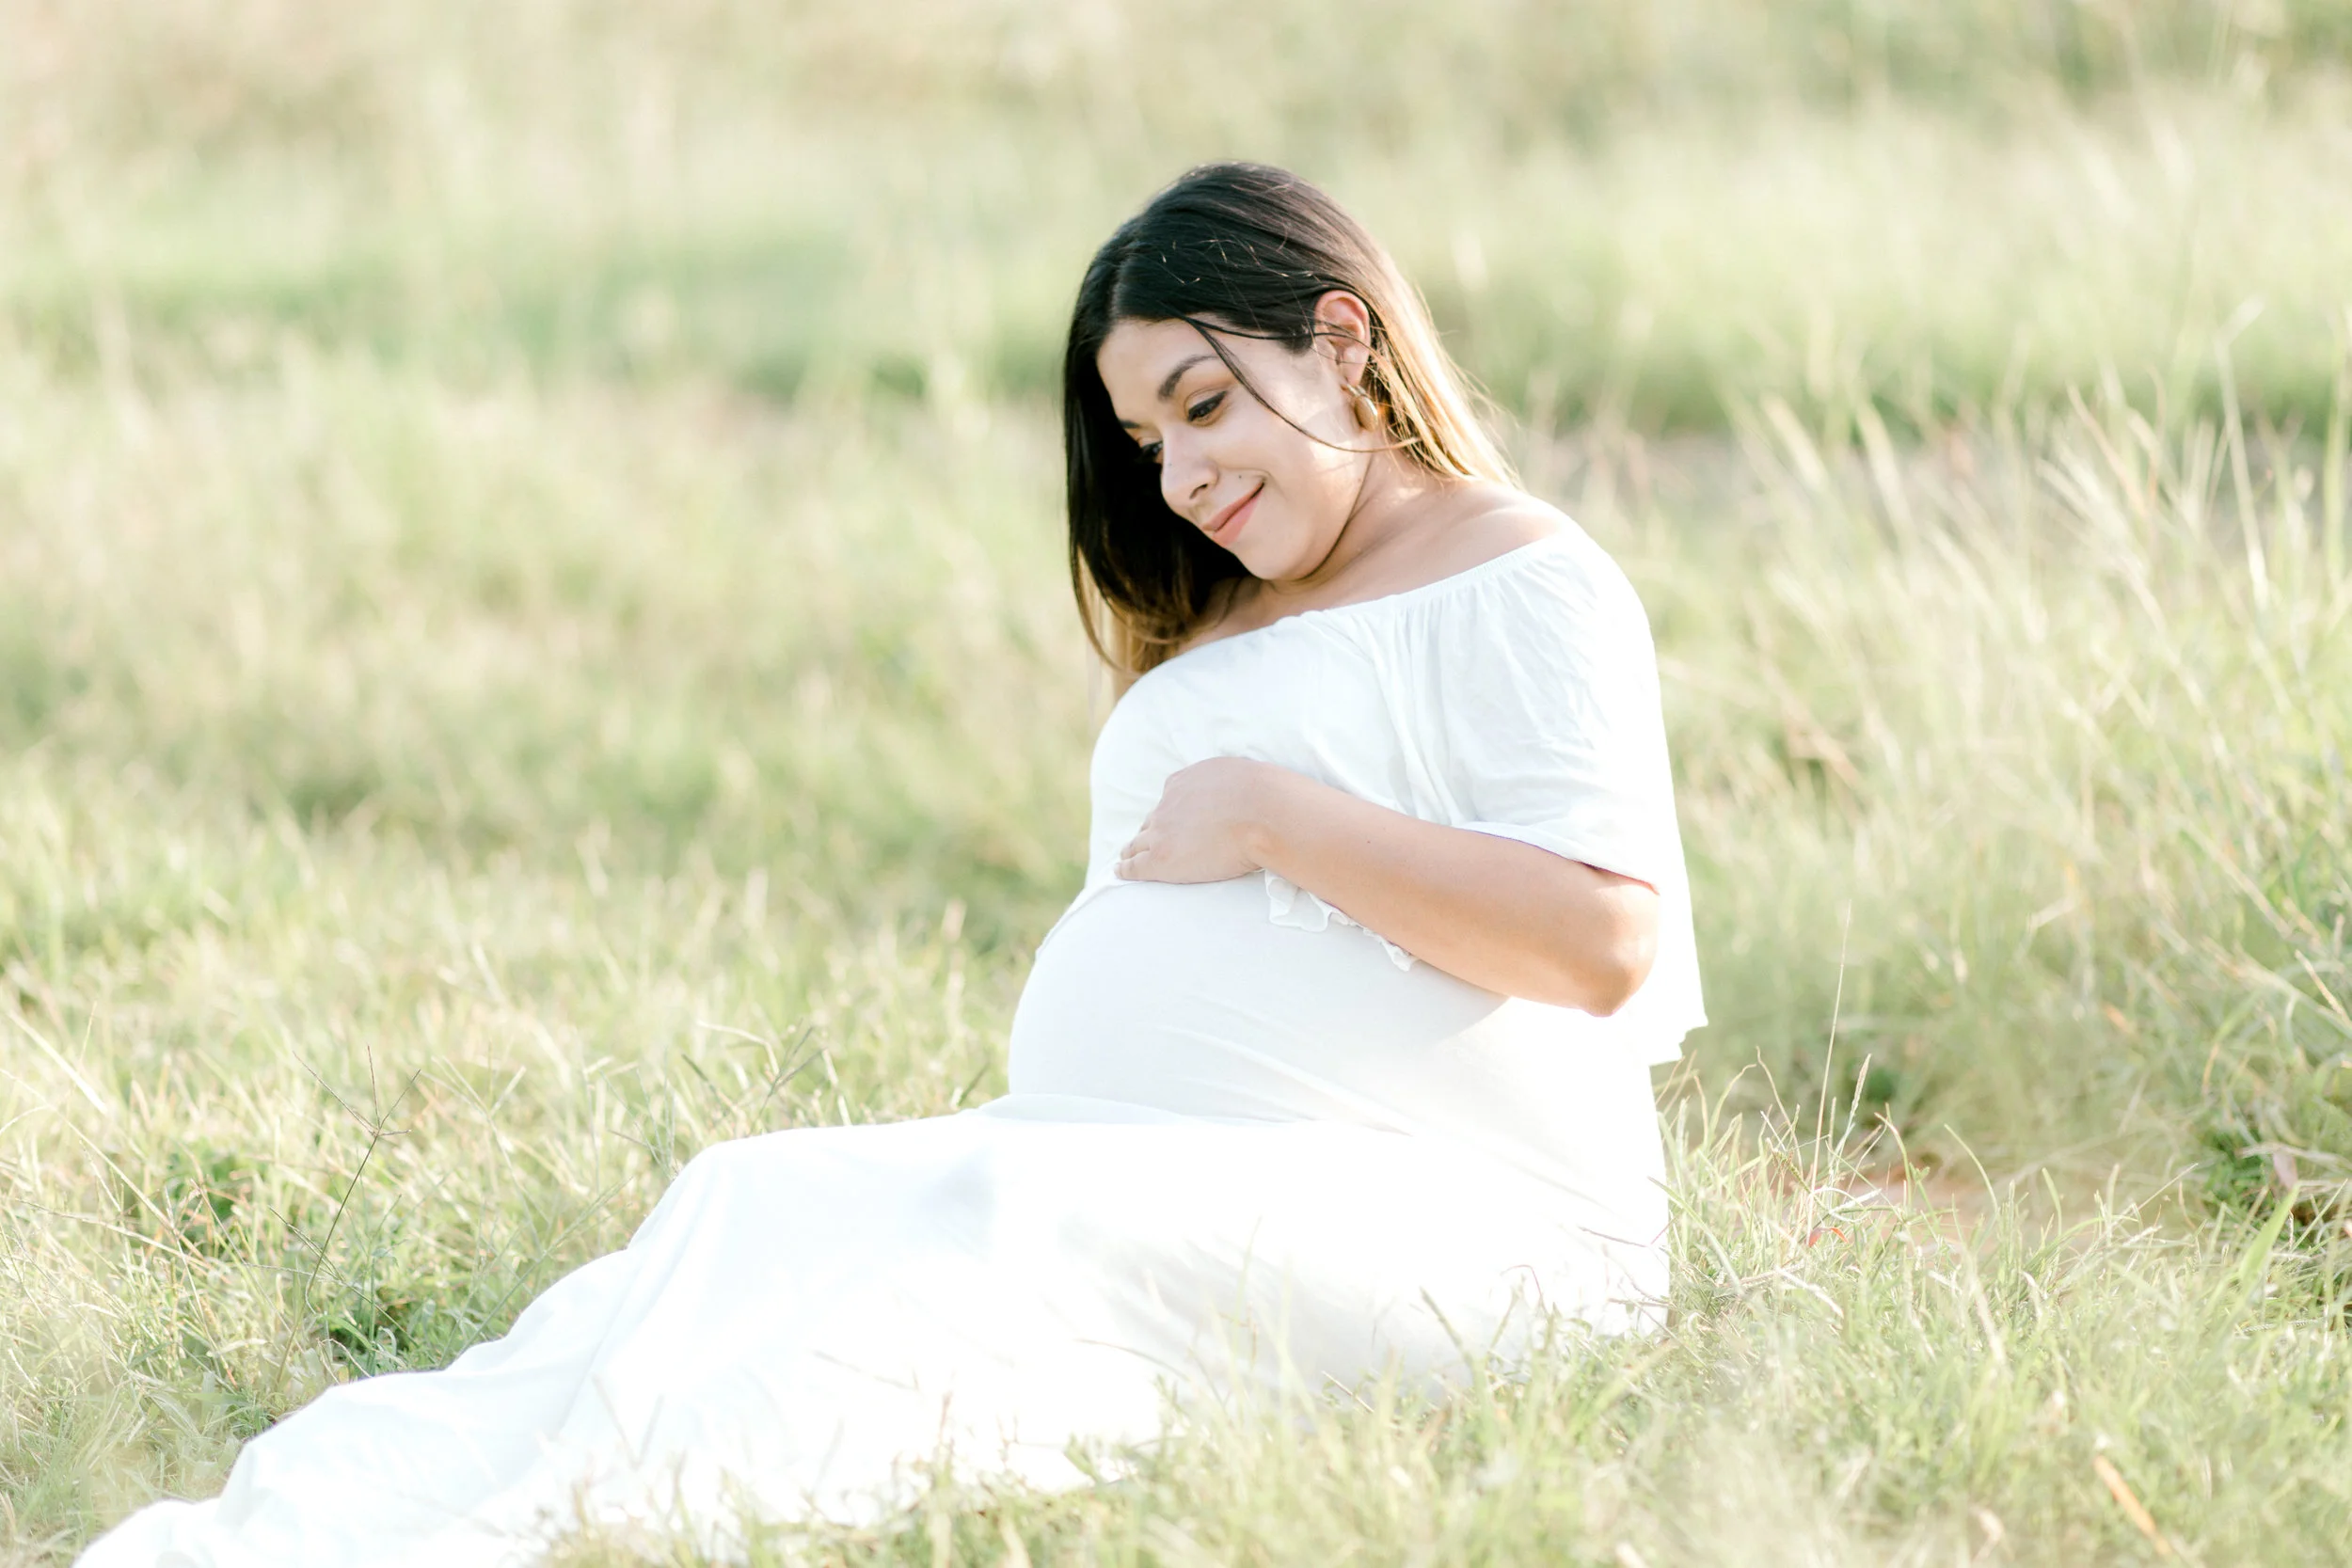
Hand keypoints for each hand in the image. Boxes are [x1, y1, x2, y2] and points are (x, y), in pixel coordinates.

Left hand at [1115, 757, 1284, 883]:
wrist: (1265, 812)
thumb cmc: (1268, 797)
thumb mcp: (1247, 777)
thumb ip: (1236, 784)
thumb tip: (1251, 792)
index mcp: (1186, 782)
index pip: (1169, 799)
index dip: (1169, 813)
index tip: (1170, 822)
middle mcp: (1168, 804)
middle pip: (1152, 821)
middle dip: (1150, 831)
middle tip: (1147, 844)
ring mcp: (1162, 831)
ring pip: (1137, 843)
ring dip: (1132, 850)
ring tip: (1127, 859)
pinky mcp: (1161, 858)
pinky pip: (1134, 865)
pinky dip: (1125, 868)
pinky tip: (1120, 872)